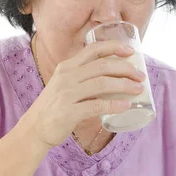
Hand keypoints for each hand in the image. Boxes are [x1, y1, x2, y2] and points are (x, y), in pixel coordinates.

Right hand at [23, 40, 145, 148]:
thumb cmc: (55, 106)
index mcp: (67, 66)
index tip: (131, 51)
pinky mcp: (69, 112)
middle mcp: (67, 76)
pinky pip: (96, 105)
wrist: (34, 128)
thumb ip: (82, 76)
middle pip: (102, 66)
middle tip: (141, 76)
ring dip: (124, 85)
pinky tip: (126, 106)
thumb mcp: (64, 83)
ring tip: (139, 89)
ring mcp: (67, 94)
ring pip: (102, 83)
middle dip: (126, 69)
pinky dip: (114, 104)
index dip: (114, 47)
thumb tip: (112, 75)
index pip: (93, 49)